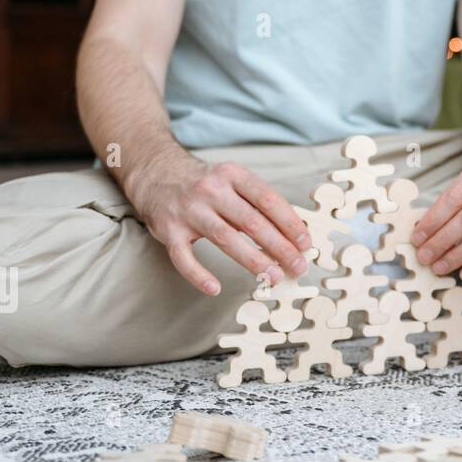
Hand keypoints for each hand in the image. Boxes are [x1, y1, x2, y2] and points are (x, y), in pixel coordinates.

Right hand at [128, 155, 312, 295]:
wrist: (155, 172)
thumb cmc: (205, 182)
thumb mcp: (232, 180)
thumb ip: (257, 201)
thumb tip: (293, 231)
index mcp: (233, 175)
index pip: (268, 200)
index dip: (290, 223)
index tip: (306, 243)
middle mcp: (211, 190)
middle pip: (252, 222)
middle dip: (279, 247)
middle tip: (297, 266)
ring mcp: (189, 210)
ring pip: (225, 239)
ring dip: (253, 261)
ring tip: (273, 277)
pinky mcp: (168, 230)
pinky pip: (184, 258)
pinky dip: (199, 275)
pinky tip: (215, 289)